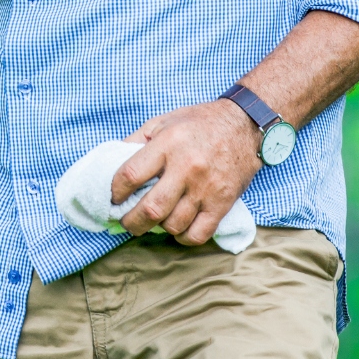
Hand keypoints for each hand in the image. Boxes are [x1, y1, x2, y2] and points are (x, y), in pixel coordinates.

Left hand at [112, 99, 260, 244]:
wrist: (245, 124)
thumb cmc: (199, 123)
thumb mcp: (163, 121)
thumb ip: (137, 140)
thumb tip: (113, 163)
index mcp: (168, 144)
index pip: (131, 175)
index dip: (115, 191)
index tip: (113, 197)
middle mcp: (187, 168)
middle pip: (151, 208)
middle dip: (131, 222)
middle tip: (125, 222)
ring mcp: (206, 188)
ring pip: (174, 224)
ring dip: (157, 229)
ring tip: (152, 222)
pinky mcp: (223, 203)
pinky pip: (199, 234)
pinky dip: (183, 237)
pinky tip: (177, 229)